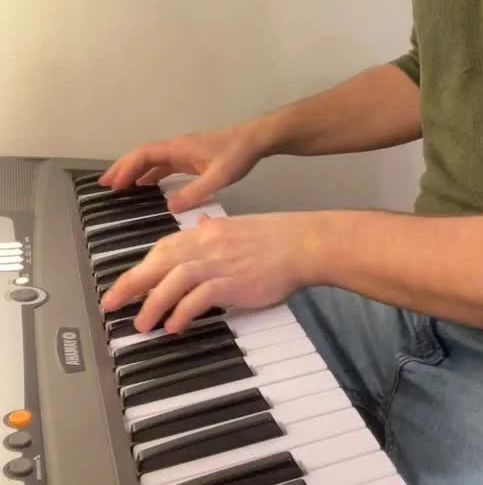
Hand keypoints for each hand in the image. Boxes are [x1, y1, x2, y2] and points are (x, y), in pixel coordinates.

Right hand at [98, 123, 267, 212]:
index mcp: (179, 148)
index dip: (126, 168)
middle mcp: (177, 147)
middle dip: (122, 168)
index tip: (112, 184)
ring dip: (134, 170)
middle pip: (142, 155)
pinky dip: (149, 173)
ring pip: (151, 159)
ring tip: (118, 186)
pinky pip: (163, 164)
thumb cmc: (237, 155)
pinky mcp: (190, 157)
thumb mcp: (218, 177)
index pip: (144, 155)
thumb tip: (169, 207)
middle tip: (104, 185)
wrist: (255, 140)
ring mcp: (183, 151)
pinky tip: (146, 185)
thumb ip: (195, 192)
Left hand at [100, 211, 325, 333]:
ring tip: (141, 325)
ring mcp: (220, 262)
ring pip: (174, 279)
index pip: (163, 248)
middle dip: (131, 284)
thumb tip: (197, 227)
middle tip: (111, 304)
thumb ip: (213, 231)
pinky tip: (174, 325)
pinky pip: (200, 297)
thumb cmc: (274, 238)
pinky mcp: (234, 281)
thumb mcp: (236, 228)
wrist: (302, 243)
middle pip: (159, 261)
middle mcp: (207, 244)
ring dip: (153, 303)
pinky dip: (183, 312)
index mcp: (206, 232)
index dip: (140, 267)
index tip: (124, 284)